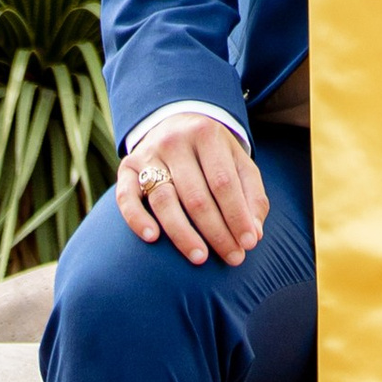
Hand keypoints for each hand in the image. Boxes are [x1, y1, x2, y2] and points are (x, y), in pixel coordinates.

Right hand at [115, 122, 269, 267]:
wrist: (175, 124)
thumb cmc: (213, 155)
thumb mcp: (239, 163)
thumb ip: (252, 196)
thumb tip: (254, 234)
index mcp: (206, 135)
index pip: (224, 182)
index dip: (237, 215)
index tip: (248, 243)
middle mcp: (174, 141)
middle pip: (196, 196)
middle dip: (216, 232)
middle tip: (232, 258)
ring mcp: (148, 154)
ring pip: (164, 200)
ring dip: (183, 234)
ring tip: (200, 258)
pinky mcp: (126, 167)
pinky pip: (126, 196)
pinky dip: (137, 219)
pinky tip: (152, 238)